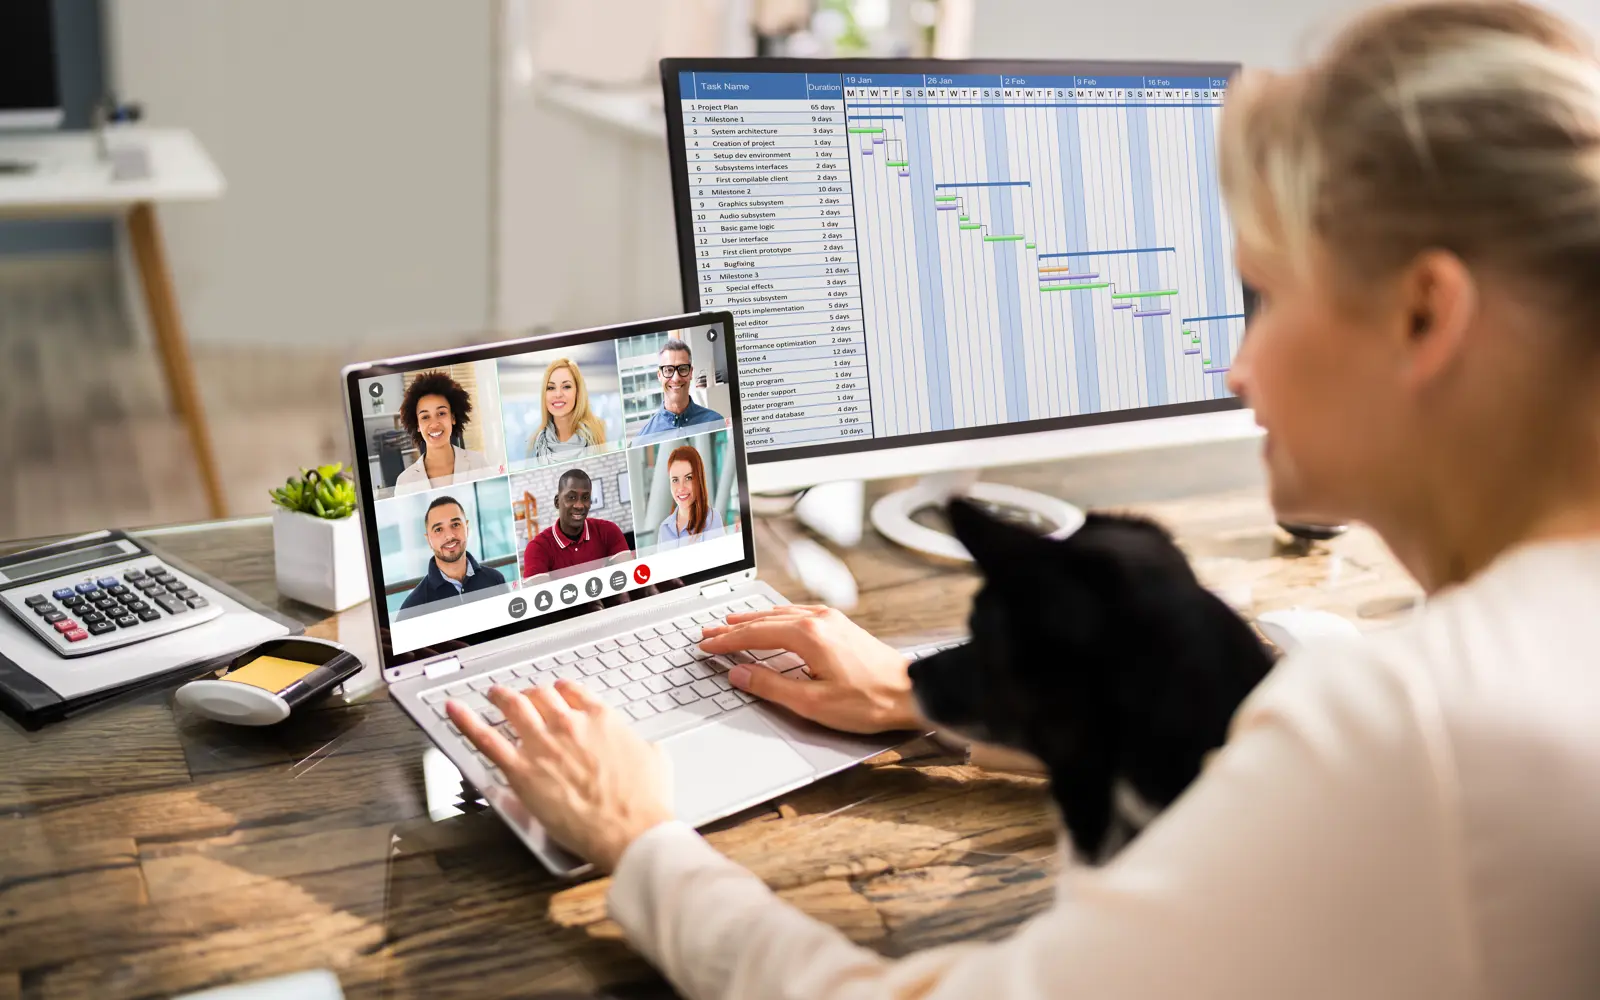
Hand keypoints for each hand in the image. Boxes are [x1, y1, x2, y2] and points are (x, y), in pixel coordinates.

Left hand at [447, 680, 673, 870]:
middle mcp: (568, 723)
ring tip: (493, 695)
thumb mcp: (655, 759)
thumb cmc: (644, 800)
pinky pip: (486, 739)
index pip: (572, 692)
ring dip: (501, 697)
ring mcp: (542, 745)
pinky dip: (466, 721)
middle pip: (540, 696)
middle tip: (522, 697)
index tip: (555, 693)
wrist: (630, 829)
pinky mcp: (521, 771)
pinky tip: (453, 710)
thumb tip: (644, 745)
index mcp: (600, 718)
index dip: (560, 690)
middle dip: (529, 694)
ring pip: (513, 708)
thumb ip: (643, 744)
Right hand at [699, 605, 921, 733]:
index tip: (705, 646)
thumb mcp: (812, 703)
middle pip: (764, 619)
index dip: (726, 641)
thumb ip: (770, 686)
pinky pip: (797, 614)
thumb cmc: (868, 701)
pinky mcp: (840, 625)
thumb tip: (739, 674)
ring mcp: (831, 619)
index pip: (754, 634)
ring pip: (781, 613)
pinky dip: (775, 618)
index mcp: (807, 635)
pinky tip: (771, 622)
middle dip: (733, 627)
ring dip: (753, 619)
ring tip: (730, 624)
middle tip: (708, 632)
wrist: (911, 693)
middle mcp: (818, 619)